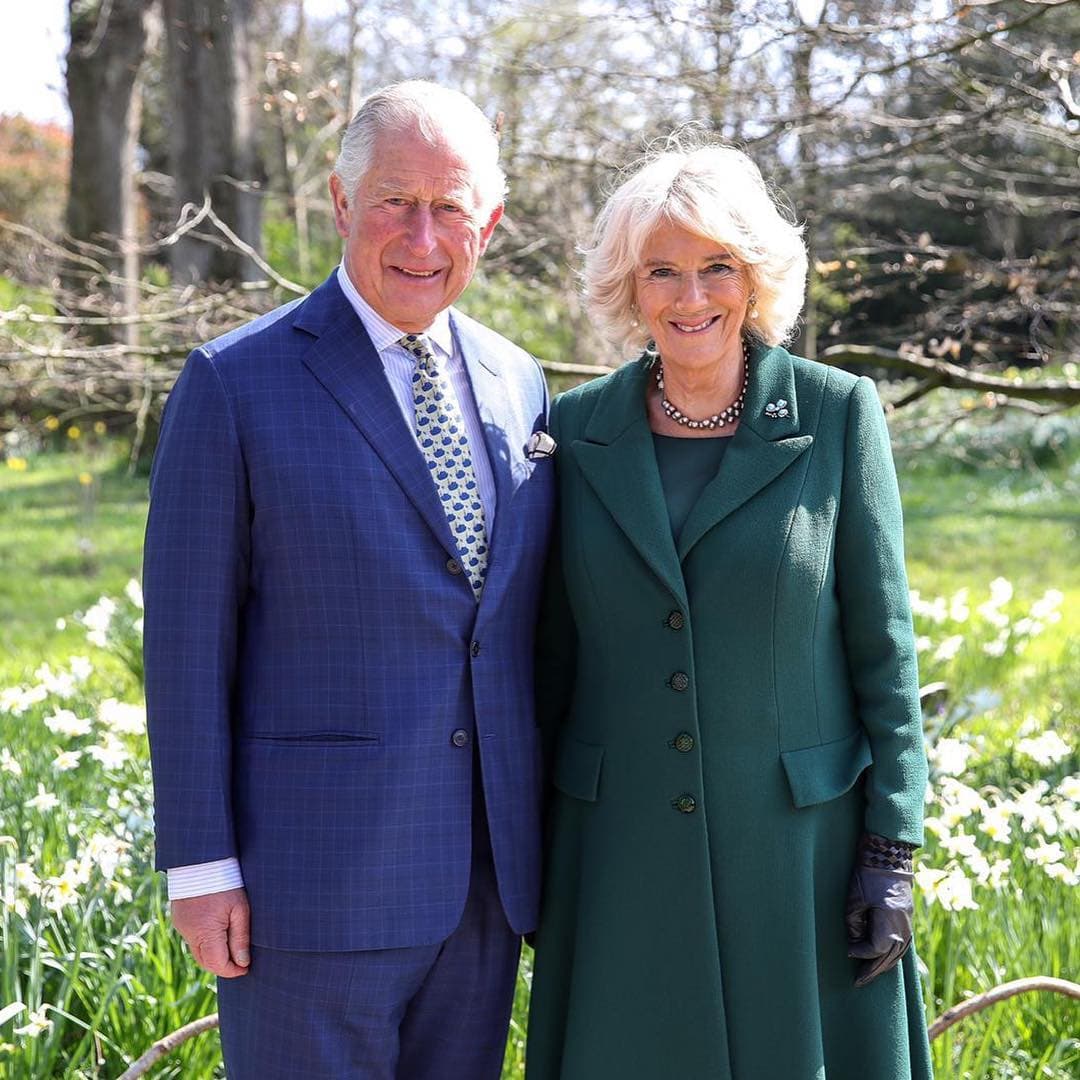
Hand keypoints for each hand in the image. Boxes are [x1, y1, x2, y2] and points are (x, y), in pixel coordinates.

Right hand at [170, 887, 250, 977]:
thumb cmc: (226, 883)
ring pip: (198, 952)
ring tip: (231, 948)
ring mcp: (182, 927)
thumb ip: (240, 938)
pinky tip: (217, 934)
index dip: (233, 970)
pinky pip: (192, 939)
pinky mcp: (179, 920)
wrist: (201, 861)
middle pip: (206, 962)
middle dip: (223, 965)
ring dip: (213, 955)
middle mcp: (190, 934)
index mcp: (206, 933)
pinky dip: (205, 943)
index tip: (246, 968)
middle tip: (241, 962)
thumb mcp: (240, 909)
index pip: (218, 965)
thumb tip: (243, 963)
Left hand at [845, 834, 913, 987]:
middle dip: (873, 970)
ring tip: (870, 974)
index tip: (847, 952)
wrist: (888, 857)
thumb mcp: (854, 900)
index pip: (875, 950)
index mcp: (890, 925)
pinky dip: (893, 954)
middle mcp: (903, 928)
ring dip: (884, 965)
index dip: (860, 953)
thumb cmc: (867, 877)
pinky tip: (885, 958)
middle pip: (889, 958)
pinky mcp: (907, 917)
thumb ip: (854, 924)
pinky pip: (902, 944)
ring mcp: (907, 924)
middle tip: (859, 981)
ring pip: (898, 953)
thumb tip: (855, 942)